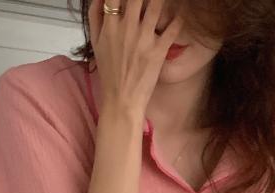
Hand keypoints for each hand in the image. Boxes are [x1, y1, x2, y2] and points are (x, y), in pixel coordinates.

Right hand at [89, 0, 176, 118]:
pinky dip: (178, 19)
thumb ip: (95, 16)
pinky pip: (173, 28)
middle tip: (146, 0)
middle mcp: (127, 28)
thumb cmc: (108, 71)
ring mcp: (144, 39)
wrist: (121, 100)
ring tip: (165, 1)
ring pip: (156, 6)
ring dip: (161, 0)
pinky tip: (179, 15)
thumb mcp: (95, 43)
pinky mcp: (159, 51)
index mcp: (110, 26)